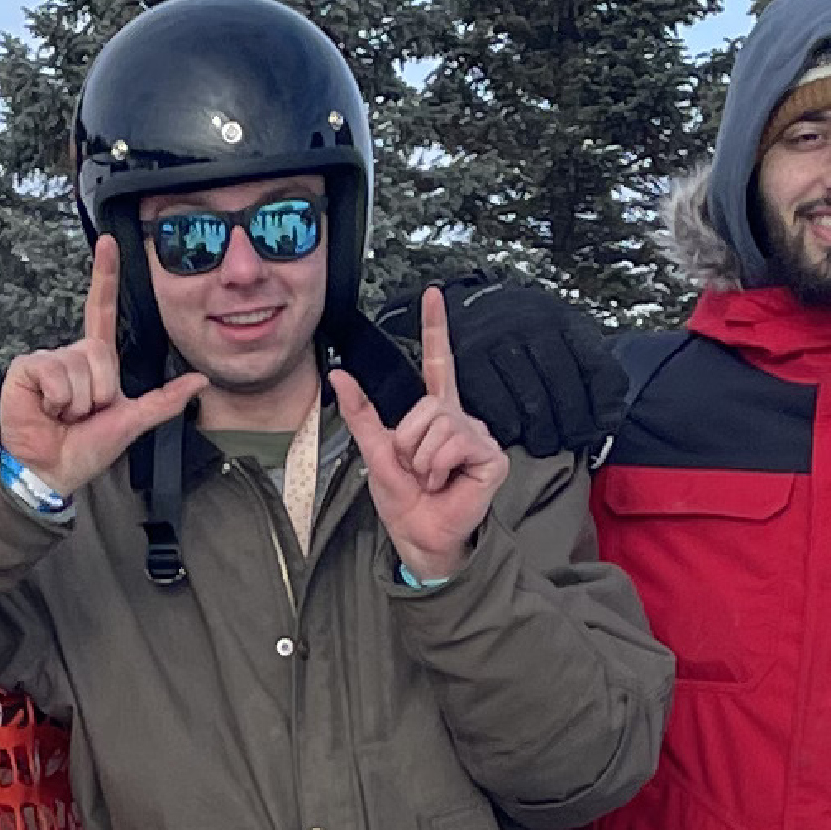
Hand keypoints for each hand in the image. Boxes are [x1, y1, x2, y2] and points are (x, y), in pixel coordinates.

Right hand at [0, 237, 207, 498]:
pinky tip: (46, 410)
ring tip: (63, 416)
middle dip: (98, 393)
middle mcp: (72, 355)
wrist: (50, 469)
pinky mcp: (26, 369)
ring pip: (78, 368)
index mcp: (96, 361)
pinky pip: (54, 374)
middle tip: (82, 415)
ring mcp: (48, 360)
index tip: (108, 243)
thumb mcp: (132, 422)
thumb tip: (201, 381)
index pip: (101, 310)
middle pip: (98, 354)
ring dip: (77, 402)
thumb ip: (165, 401)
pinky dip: (57, 400)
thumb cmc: (85, 448)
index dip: (104, 276)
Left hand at [330, 286, 514, 585]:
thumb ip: (361, 412)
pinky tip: (447, 482)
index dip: (435, 329)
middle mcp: (459, 419)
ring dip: (422, 460)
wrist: (419, 534)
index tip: (433, 295)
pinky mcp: (491, 456)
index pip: (437, 363)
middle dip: (408, 443)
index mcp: (435, 413)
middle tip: (415, 469)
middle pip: (426, 406)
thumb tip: (339, 374)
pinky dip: (439, 467)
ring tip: (431, 478)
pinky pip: (454, 444)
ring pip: (438, 426)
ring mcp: (478, 435)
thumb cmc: (403, 498)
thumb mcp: (375, 450)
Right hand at [445, 281, 620, 464]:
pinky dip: (510, 428)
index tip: (602, 427)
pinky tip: (514, 433)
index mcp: (563, 321)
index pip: (598, 367)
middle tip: (570, 442)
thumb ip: (587, 369)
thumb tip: (609, 417)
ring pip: (533, 402)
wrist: (470, 306)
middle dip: (572, 425)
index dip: (604, 405)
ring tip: (543, 444)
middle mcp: (533, 325)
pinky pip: (498, 407)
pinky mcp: (470, 360)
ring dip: (542, 433)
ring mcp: (499, 341)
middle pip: (564, 388)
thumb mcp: (562, 336)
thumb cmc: (522, 334)